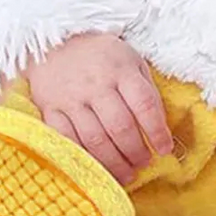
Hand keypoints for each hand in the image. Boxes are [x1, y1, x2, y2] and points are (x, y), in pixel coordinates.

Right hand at [24, 32, 174, 184]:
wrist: (54, 41)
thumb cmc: (101, 56)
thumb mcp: (131, 61)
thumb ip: (146, 91)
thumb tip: (160, 127)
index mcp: (121, 69)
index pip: (145, 104)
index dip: (157, 131)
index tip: (165, 149)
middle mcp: (96, 84)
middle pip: (120, 127)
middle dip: (136, 152)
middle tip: (144, 164)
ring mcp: (71, 98)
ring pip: (95, 139)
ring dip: (114, 163)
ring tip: (127, 174)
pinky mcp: (50, 109)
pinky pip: (67, 141)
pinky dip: (84, 159)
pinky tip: (97, 168)